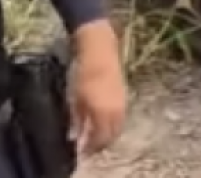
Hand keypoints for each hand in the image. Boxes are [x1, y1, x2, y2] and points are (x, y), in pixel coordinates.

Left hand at [69, 20, 126, 154]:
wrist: (100, 51)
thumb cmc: (84, 73)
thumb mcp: (76, 98)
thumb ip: (78, 120)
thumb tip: (76, 136)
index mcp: (103, 113)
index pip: (100, 139)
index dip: (91, 147)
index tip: (81, 150)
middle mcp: (116, 111)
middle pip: (112, 135)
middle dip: (101, 143)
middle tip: (89, 145)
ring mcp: (123, 103)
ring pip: (119, 126)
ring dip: (109, 134)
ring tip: (96, 134)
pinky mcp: (125, 96)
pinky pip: (121, 117)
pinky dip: (113, 123)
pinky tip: (103, 121)